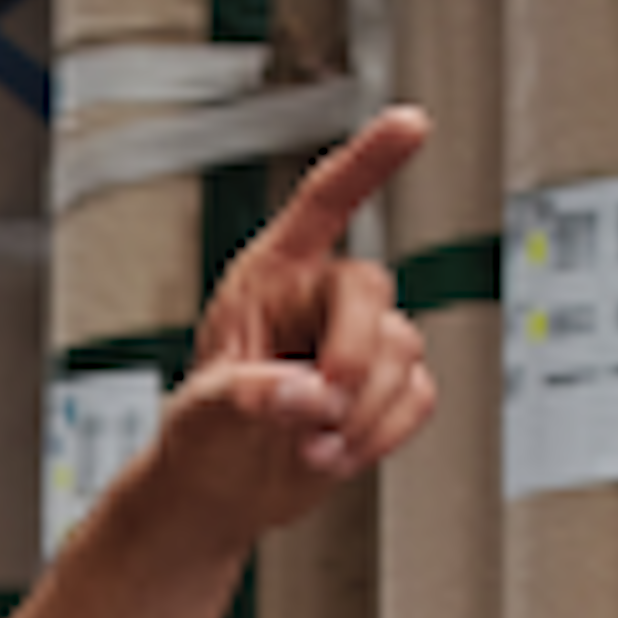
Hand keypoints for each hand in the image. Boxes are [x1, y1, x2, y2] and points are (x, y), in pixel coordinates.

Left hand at [154, 103, 440, 549]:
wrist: (219, 493)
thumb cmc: (199, 438)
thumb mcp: (200, 411)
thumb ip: (248, 395)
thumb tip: (307, 394)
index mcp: (269, 279)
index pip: (323, 205)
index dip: (367, 163)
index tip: (411, 124)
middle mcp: (320, 300)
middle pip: (371, 291)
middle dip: (353, 355)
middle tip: (323, 403)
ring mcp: (360, 342)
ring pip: (402, 352)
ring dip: (358, 413)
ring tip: (307, 446)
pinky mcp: (388, 387)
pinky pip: (418, 397)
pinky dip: (381, 435)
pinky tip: (334, 453)